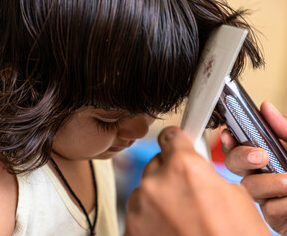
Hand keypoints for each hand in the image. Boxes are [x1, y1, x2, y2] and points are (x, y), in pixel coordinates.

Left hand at [124, 126, 269, 235]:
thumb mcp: (234, 196)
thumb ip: (207, 173)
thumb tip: (197, 168)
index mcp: (184, 167)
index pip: (170, 137)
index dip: (176, 141)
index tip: (175, 144)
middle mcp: (156, 183)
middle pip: (157, 164)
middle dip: (169, 174)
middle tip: (186, 192)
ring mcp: (139, 207)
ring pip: (146, 189)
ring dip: (158, 197)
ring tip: (179, 217)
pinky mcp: (130, 227)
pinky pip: (138, 212)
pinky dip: (149, 217)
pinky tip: (168, 228)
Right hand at [223, 101, 286, 233]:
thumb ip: (284, 130)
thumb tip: (267, 109)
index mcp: (268, 154)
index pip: (238, 146)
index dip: (229, 140)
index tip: (229, 134)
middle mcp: (263, 173)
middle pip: (233, 164)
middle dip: (241, 158)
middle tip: (261, 156)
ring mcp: (267, 194)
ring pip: (249, 187)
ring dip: (269, 183)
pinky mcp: (274, 216)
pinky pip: (269, 209)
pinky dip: (283, 203)